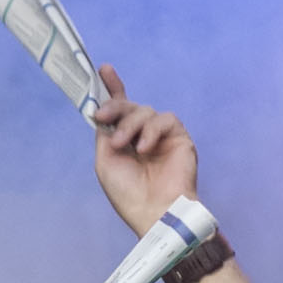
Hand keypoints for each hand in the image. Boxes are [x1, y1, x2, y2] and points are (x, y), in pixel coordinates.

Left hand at [86, 88, 207, 232]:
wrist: (154, 212)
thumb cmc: (128, 194)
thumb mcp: (106, 161)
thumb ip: (104, 134)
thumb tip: (103, 113)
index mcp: (124, 141)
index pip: (119, 109)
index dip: (112, 88)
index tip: (104, 70)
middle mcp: (142, 135)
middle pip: (129, 106)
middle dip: (114, 107)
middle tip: (103, 116)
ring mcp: (161, 136)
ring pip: (144, 111)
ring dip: (130, 125)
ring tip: (124, 145)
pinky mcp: (179, 137)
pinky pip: (164, 119)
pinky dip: (151, 131)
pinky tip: (144, 148)